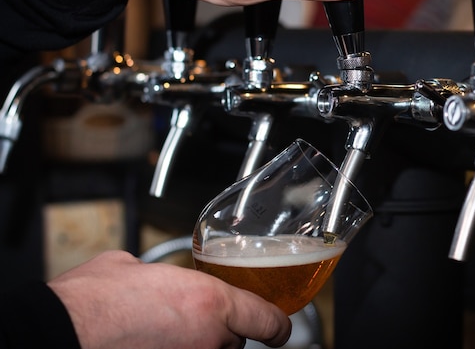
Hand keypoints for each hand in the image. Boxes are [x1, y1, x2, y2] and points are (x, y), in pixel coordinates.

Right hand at [48, 251, 290, 348]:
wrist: (61, 332)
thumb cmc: (92, 300)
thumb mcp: (132, 267)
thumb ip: (158, 273)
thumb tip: (149, 274)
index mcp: (209, 302)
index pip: (268, 321)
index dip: (277, 326)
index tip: (277, 328)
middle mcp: (208, 339)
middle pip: (234, 340)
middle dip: (220, 331)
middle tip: (191, 321)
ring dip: (198, 345)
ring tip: (164, 334)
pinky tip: (154, 342)